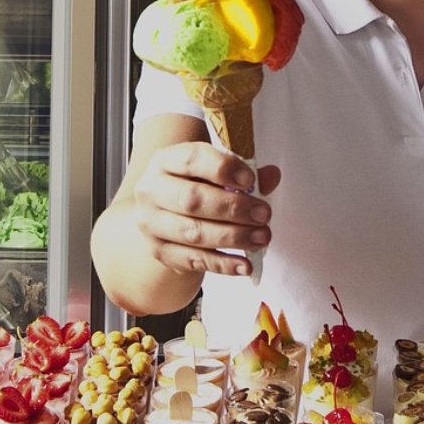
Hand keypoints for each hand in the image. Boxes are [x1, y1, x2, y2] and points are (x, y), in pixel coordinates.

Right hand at [130, 142, 280, 276]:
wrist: (168, 213)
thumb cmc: (199, 186)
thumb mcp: (218, 173)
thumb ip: (245, 175)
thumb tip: (272, 176)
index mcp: (166, 160)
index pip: (191, 159)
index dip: (223, 169)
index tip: (250, 180)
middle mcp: (151, 190)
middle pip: (191, 199)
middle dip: (233, 208)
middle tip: (264, 214)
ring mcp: (151, 223)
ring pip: (193, 232)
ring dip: (233, 237)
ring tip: (262, 237)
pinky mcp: (159, 251)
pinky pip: (193, 260)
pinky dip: (222, 264)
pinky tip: (245, 264)